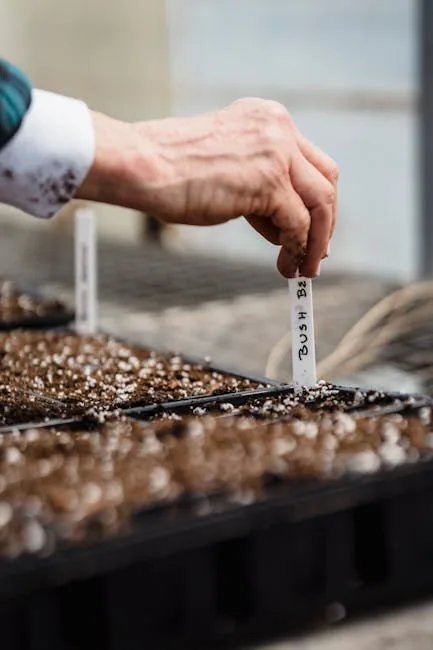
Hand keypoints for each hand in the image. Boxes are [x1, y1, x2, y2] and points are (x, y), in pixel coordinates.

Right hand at [77, 98, 337, 277]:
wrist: (142, 166)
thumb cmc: (169, 170)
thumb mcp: (226, 167)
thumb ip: (258, 185)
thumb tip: (283, 224)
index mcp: (267, 118)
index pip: (310, 162)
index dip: (315, 201)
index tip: (309, 230)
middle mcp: (279, 128)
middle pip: (326, 179)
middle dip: (325, 222)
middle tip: (316, 254)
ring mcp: (277, 152)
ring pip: (321, 203)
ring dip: (317, 241)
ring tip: (303, 268)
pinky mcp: (270, 182)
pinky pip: (298, 223)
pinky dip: (297, 247)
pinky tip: (287, 264)